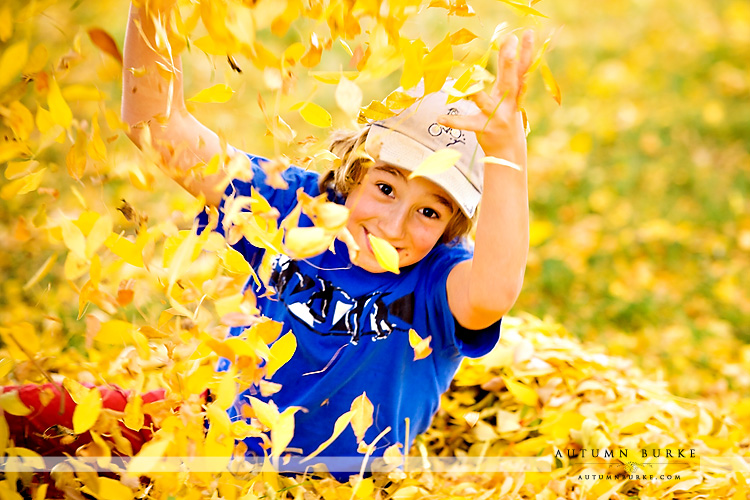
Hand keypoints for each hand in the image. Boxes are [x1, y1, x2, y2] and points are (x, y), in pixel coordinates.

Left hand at [438, 30, 533, 165]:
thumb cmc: (507, 117)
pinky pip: (466, 124)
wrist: (508, 151)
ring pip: (485, 103)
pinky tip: (439, 118)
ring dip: (477, 94)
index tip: (527, 33)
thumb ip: (509, 76)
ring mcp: (496, 116)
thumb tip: (511, 50)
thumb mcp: (512, 96)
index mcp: (514, 93)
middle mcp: (507, 103)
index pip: (523, 69)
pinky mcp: (483, 128)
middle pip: (510, 81)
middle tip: (511, 43)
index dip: (526, 51)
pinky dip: (453, 121)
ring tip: (469, 86)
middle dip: (509, 63)